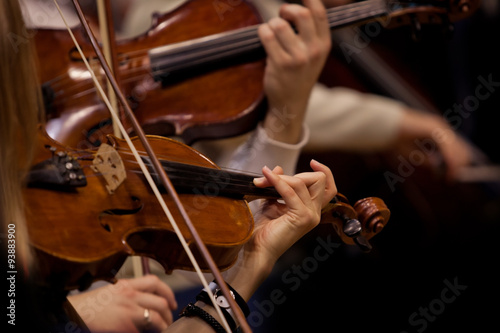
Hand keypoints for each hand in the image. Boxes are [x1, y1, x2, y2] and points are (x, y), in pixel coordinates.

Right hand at [68, 275, 176, 332]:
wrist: (72, 313)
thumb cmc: (89, 306)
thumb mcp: (111, 293)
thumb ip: (128, 295)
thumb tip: (144, 305)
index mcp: (126, 285)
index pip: (154, 282)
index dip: (167, 292)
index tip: (171, 302)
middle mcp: (130, 295)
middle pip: (160, 300)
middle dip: (168, 312)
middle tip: (168, 319)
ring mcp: (128, 310)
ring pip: (156, 316)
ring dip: (163, 325)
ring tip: (163, 329)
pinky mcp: (125, 324)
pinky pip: (144, 328)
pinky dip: (149, 332)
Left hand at [224, 160, 335, 299]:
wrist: (257, 251)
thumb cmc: (262, 230)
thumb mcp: (270, 202)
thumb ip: (277, 186)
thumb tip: (278, 168)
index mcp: (311, 209)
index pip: (329, 186)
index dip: (324, 171)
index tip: (313, 162)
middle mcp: (315, 212)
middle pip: (319, 180)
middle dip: (293, 174)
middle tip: (268, 177)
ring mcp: (310, 215)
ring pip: (302, 182)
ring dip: (280, 178)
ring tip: (261, 180)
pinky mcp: (301, 217)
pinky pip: (290, 191)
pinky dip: (277, 181)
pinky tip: (265, 177)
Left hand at [259, 0, 331, 142]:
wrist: (291, 102)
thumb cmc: (300, 74)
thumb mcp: (315, 54)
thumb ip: (311, 33)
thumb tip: (294, 8)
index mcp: (324, 44)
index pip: (319, 13)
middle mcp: (313, 50)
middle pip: (300, 13)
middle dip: (287, 9)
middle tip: (282, 16)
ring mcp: (297, 58)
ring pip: (279, 24)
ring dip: (271, 24)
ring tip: (271, 33)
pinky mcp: (280, 64)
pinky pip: (266, 36)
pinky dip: (262, 33)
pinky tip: (265, 39)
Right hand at [396, 110, 472, 180]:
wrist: (386, 127)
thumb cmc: (396, 138)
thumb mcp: (413, 153)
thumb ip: (425, 158)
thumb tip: (435, 165)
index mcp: (437, 132)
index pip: (456, 148)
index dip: (455, 163)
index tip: (451, 177)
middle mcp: (441, 128)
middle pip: (460, 148)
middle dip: (458, 165)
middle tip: (451, 179)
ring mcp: (439, 127)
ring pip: (456, 148)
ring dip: (455, 165)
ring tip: (450, 177)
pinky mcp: (434, 129)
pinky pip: (447, 147)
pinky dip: (450, 160)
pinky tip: (449, 169)